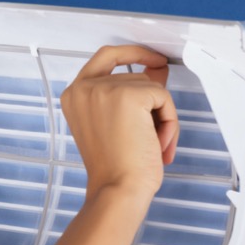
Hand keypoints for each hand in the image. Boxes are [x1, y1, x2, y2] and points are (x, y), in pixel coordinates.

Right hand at [60, 45, 178, 201]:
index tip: (153, 59)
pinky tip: (157, 142)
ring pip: (152, 87)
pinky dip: (169, 121)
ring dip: (161, 117)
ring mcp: (104, 89)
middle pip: (135, 77)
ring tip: (151, 145)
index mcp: (74, 96)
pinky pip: (163, 96)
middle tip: (151, 139)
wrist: (118, 189)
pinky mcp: (128, 95)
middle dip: (150, 106)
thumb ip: (133, 93)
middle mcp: (83, 88)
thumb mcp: (120, 124)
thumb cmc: (115, 169)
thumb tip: (156, 69)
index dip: (133, 54)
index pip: (106, 57)